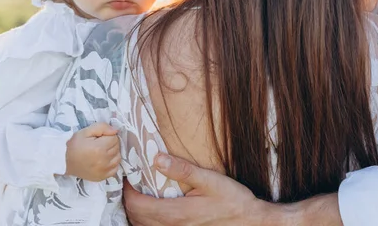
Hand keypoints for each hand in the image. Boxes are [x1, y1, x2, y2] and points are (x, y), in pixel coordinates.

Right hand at [65, 122, 120, 180]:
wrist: (64, 161)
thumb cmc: (74, 145)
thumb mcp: (85, 131)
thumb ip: (102, 127)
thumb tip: (115, 130)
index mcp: (99, 148)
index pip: (114, 138)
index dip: (108, 135)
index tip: (100, 137)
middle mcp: (103, 161)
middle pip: (117, 147)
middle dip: (110, 143)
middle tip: (100, 143)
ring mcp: (103, 171)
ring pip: (118, 158)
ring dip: (113, 153)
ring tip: (103, 151)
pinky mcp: (102, 177)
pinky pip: (115, 169)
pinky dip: (112, 163)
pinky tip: (105, 160)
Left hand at [124, 153, 266, 225]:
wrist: (250, 223)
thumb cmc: (232, 201)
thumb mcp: (210, 180)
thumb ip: (183, 170)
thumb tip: (157, 158)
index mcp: (174, 214)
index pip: (136, 204)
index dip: (126, 190)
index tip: (128, 176)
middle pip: (135, 217)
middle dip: (129, 199)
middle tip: (131, 181)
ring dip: (137, 211)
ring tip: (140, 193)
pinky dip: (147, 220)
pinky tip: (154, 208)